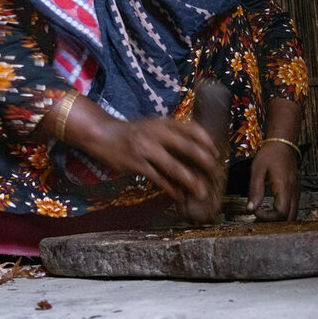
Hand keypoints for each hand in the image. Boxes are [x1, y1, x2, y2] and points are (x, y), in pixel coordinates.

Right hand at [93, 116, 223, 203]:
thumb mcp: (152, 126)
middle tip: (214, 171)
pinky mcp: (135, 163)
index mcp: (162, 122)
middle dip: (203, 160)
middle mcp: (156, 133)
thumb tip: (195, 150)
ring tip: (201, 191)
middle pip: (186, 147)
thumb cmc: (132, 133)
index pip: (190, 127)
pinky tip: (179, 196)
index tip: (215, 152)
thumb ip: (171, 134)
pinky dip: (171, 188)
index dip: (205, 140)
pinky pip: (158, 178)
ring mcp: (145, 148)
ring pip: (173, 167)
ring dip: (190, 180)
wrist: (102, 134)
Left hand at [247, 140, 299, 220]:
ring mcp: (296, 191)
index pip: (282, 214)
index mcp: (284, 187)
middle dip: (275, 222)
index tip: (256, 211)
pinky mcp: (296, 190)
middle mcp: (293, 191)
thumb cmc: (269, 154)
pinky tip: (271, 208)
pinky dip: (283, 213)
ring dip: (279, 219)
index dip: (268, 217)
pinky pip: (292, 207)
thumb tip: (250, 209)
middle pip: (290, 219)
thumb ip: (255, 190)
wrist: (283, 143)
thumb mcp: (257, 170)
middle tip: (260, 216)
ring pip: (293, 215)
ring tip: (264, 213)